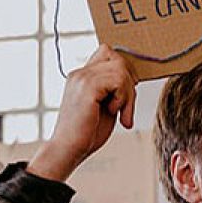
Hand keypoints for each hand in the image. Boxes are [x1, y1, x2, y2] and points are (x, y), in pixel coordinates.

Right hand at [28, 46, 136, 182]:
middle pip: (117, 59)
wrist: (68, 150)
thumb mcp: (105, 105)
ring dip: (128, 94)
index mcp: (81, 76)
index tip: (125, 94)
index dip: (122, 69)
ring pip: (120, 69)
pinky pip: (118, 80)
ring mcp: (82, 78)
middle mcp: (79, 73)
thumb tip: (132, 77)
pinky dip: (123, 98)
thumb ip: (113, 90)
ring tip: (121, 114)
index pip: (107, 52)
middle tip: (126, 110)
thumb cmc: (86, 133)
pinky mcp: (87, 87)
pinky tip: (112, 112)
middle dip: (129, 83)